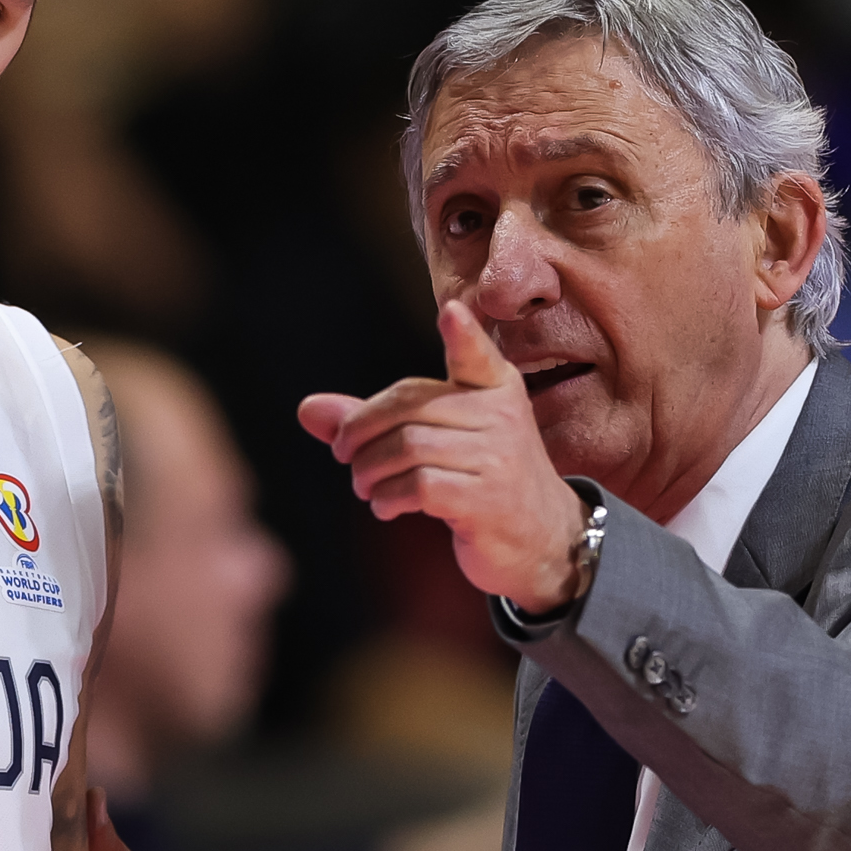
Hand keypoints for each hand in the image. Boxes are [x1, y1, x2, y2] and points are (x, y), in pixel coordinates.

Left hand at [301, 301, 582, 609]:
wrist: (544, 538)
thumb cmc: (482, 479)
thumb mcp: (439, 439)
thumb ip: (376, 420)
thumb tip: (307, 408)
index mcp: (495, 389)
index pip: (476, 355)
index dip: (464, 334)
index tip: (452, 312)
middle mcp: (501, 416)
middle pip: (410, 407)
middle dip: (361, 432)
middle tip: (345, 455)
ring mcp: (498, 458)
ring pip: (409, 448)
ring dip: (370, 471)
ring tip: (365, 486)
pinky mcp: (488, 500)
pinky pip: (419, 486)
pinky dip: (388, 497)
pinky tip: (386, 506)